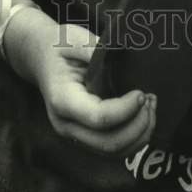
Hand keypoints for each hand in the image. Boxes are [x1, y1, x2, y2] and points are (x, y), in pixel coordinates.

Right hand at [4, 8, 155, 156]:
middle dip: (138, 126)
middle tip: (150, 100)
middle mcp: (66, 124)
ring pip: (113, 152)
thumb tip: (124, 53)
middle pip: (108, 143)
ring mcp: (74, 135)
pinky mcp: (84, 137)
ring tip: (151, 107)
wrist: (40, 57)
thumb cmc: (59, 46)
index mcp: (62, 99)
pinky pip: (112, 149)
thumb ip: (96, 49)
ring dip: (139, 135)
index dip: (126, 109)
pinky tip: (143, 116)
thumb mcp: (74, 39)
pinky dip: (133, 138)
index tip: (141, 93)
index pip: (98, 117)